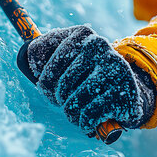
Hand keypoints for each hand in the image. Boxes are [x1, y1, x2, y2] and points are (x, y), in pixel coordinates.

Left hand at [27, 25, 154, 130]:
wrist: (129, 90)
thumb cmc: (88, 76)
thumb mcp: (69, 58)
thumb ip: (44, 53)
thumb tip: (28, 59)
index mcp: (82, 34)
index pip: (42, 52)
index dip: (42, 78)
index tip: (48, 87)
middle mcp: (99, 45)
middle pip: (59, 83)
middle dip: (57, 98)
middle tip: (63, 101)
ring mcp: (113, 68)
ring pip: (73, 101)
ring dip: (71, 113)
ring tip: (76, 112)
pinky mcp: (123, 92)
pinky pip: (88, 114)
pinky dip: (84, 123)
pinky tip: (88, 121)